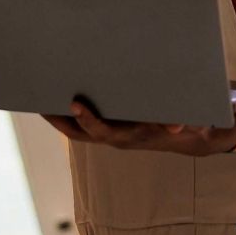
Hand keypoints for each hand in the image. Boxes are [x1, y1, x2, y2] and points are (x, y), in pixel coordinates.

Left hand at [43, 99, 235, 154]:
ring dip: (60, 118)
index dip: (88, 120)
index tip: (75, 104)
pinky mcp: (115, 127)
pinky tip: (62, 97)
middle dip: (60, 120)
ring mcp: (114, 134)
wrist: (192, 137)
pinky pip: (86, 124)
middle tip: (41, 101)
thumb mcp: (194, 123)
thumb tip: (177, 126)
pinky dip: (72, 114)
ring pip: (79, 131)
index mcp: (133, 136)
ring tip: (41, 96)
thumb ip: (188, 123)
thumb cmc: (191, 125)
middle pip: (81, 134)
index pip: (104, 132)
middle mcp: (119, 138)